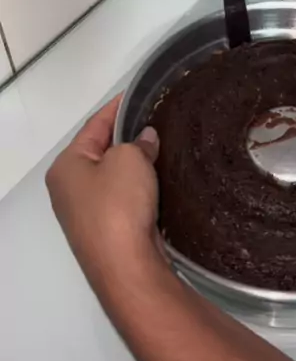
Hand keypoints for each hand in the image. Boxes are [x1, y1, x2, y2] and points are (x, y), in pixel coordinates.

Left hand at [46, 96, 162, 292]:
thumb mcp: (129, 159)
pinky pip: (123, 198)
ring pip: (113, 176)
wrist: (127, 267)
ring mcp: (86, 213)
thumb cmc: (119, 205)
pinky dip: (139, 186)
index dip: (118, 107)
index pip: (94, 124)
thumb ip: (137, 142)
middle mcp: (69, 188)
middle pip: (101, 151)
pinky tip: (159, 179)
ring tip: (163, 145)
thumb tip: (145, 140)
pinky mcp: (106, 232)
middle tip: (157, 119)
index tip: (140, 94)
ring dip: (136, 163)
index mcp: (66, 166)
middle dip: (128, 136)